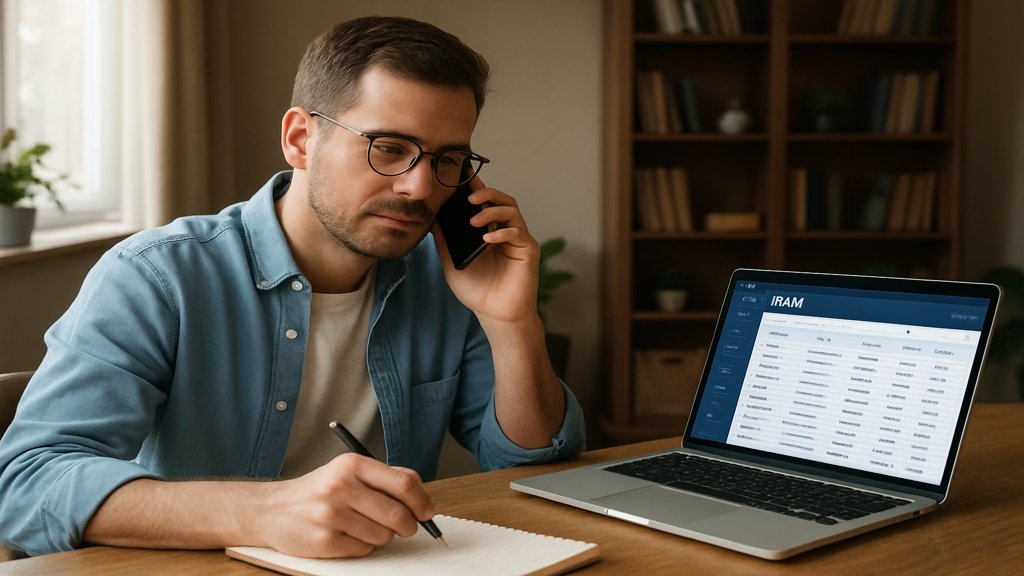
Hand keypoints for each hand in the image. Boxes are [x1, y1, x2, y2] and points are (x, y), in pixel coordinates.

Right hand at [257, 453, 435, 557]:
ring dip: (383, 536)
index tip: (428, 512)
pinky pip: (364, 549)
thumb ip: (386, 478)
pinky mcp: (324, 541)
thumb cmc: (319, 491)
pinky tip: (348, 536)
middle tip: (405, 527)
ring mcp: (331, 515)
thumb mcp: (349, 471)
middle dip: (409, 526)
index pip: (404, 483)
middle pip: (398, 514)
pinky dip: (364, 546)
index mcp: (352, 464)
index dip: (423, 501)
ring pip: (384, 535)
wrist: (270, 509)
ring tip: (364, 527)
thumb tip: (424, 496)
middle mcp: (341, 486)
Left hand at [432, 176, 540, 324]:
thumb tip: (431, 218)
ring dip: (492, 210)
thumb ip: (445, 240)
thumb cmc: (477, 291)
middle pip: (502, 200)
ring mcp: (518, 240)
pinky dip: (502, 232)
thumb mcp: (452, 262)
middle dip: (487, 193)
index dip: (476, 189)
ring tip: (474, 220)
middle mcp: (505, 231)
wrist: (495, 315)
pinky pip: (518, 233)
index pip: (485, 203)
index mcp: (489, 230)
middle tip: (469, 197)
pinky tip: (488, 238)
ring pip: (512, 211)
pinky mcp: (528, 251)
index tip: (462, 178)